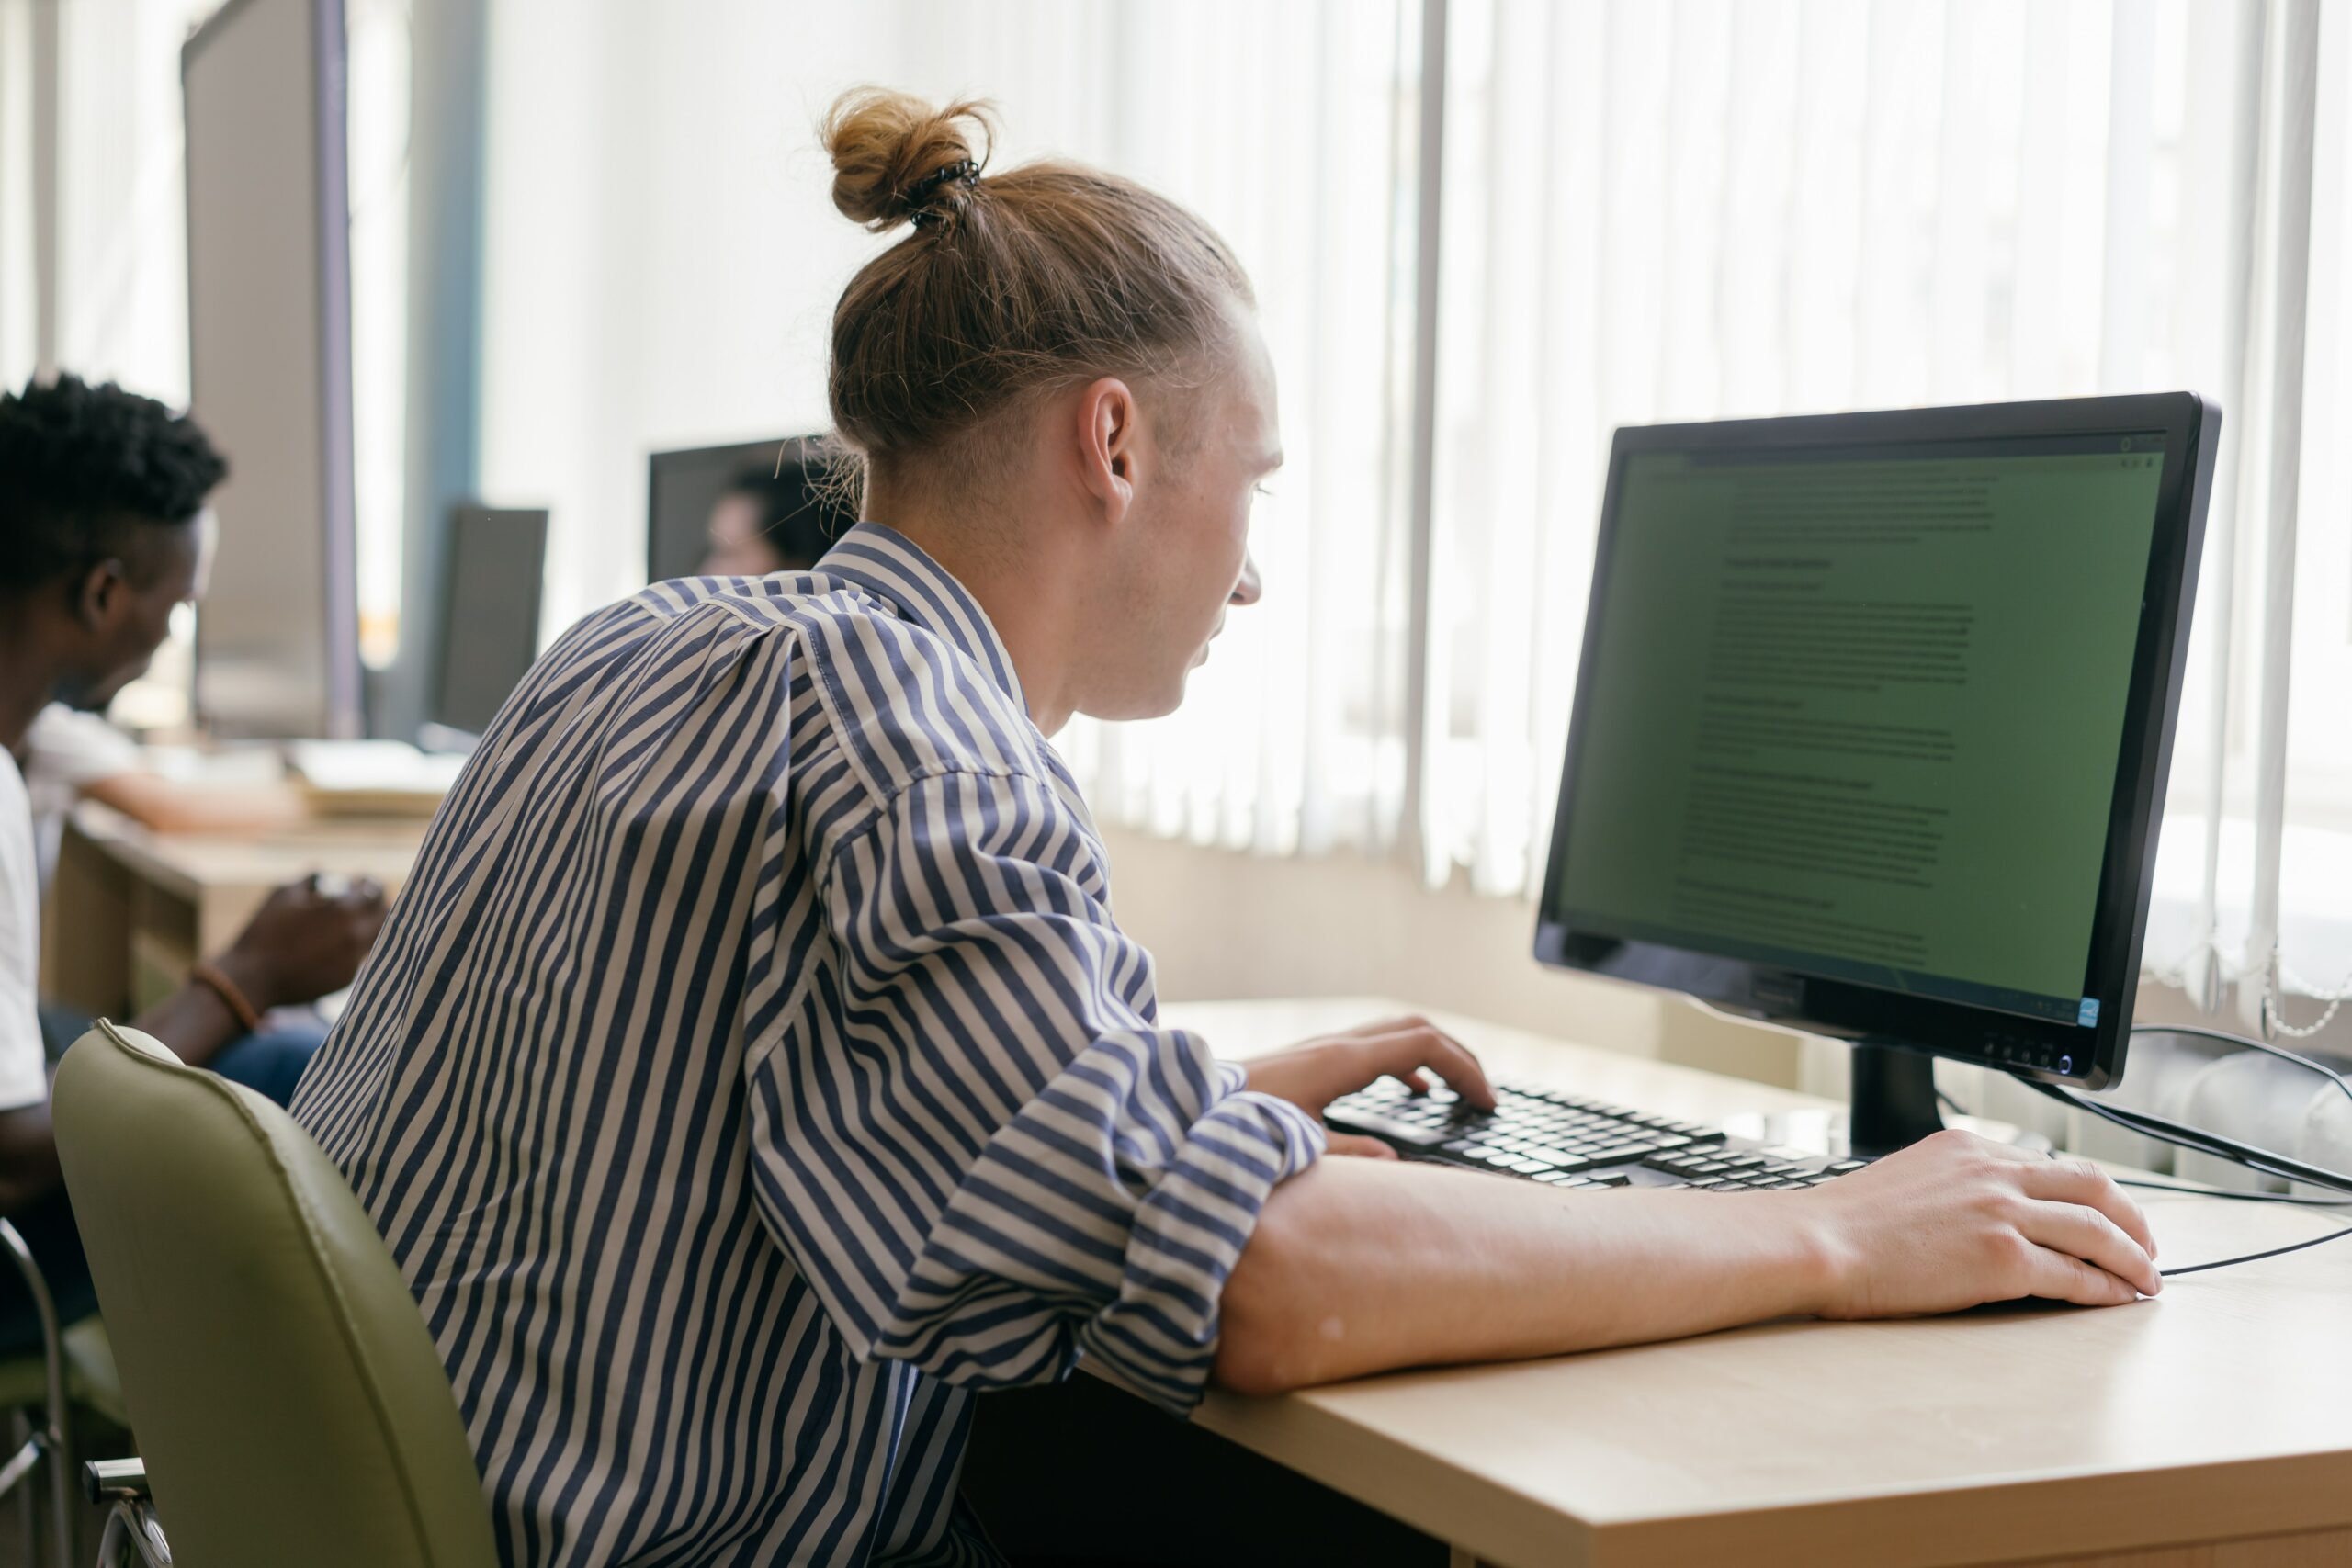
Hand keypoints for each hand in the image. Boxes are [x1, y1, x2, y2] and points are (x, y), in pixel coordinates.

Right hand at [213, 874, 388, 1011]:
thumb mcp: (283, 895)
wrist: (252, 978)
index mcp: (344, 911)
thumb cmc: (264, 932)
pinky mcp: (347, 978)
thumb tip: (322, 872)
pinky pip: (361, 957)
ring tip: (357, 920)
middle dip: (378, 904)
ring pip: (379, 938)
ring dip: (371, 926)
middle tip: (367, 900)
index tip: (362, 881)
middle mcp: (356, 935)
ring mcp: (354, 959)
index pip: (373, 892)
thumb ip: (309, 880)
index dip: (368, 884)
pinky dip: (356, 947)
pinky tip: (341, 943)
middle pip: (385, 915)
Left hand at [1245, 1015, 1496, 1159]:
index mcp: (1342, 1061)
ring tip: (1462, 1092)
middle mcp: (1337, 1045)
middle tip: (1485, 1095)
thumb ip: (1349, 1154)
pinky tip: (1414, 1093)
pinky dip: (1406, 1063)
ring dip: (1435, 1056)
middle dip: (1458, 1057)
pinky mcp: (1314, 1058)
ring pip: (1397, 1033)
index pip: (1423, 1047)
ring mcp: (1325, 1047)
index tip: (1487, 1103)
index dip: (1463, 1070)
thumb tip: (1396, 1161)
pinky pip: (1376, 1048)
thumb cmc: (1237, 1123)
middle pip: (1417, 1029)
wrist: (1190, 1105)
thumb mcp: (1297, 1144)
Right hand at [1800, 1128, 2160, 1315]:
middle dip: (2132, 1218)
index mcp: (1968, 1146)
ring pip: (2096, 1230)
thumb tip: (1981, 1209)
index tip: (2105, 1214)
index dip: (2092, 1192)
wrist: (1818, 1241)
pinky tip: (2116, 1300)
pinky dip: (2106, 1288)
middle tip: (2145, 1245)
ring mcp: (2001, 1213)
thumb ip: (1953, 1182)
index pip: (2051, 1163)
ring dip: (2132, 1258)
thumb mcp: (1907, 1176)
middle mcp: (1992, 1171)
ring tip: (2146, 1280)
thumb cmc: (1846, 1221)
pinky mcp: (2002, 1259)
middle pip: (2093, 1185)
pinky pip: (2074, 1275)